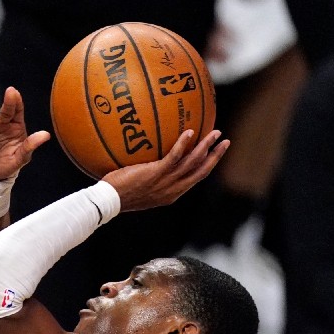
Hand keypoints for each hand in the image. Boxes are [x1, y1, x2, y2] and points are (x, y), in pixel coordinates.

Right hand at [0, 86, 49, 180]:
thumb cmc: (7, 165)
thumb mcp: (20, 158)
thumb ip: (30, 146)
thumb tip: (46, 135)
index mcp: (13, 127)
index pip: (16, 111)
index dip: (16, 101)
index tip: (14, 92)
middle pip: (4, 111)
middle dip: (7, 102)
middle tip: (10, 92)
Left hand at [103, 130, 228, 211]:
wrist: (108, 201)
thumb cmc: (119, 193)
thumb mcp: (141, 188)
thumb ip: (151, 177)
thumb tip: (150, 161)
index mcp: (171, 194)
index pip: (195, 179)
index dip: (208, 165)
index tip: (216, 154)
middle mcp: (173, 189)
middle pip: (201, 171)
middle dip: (216, 156)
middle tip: (225, 141)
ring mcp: (165, 182)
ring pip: (193, 163)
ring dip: (206, 146)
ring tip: (214, 132)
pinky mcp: (155, 174)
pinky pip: (174, 157)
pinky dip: (183, 144)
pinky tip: (190, 132)